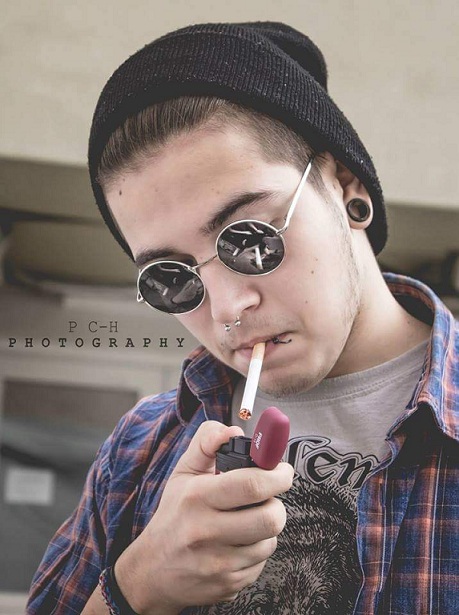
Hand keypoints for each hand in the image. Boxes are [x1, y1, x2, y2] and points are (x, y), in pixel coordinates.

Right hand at [115, 420, 293, 613]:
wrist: (152, 570)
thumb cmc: (173, 514)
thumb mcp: (183, 472)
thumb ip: (207, 442)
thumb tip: (234, 430)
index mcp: (197, 497)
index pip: (251, 484)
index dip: (277, 475)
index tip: (283, 471)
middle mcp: (206, 531)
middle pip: (269, 518)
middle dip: (277, 504)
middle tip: (268, 498)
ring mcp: (217, 563)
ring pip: (269, 542)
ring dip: (266, 529)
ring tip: (247, 521)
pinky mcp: (227, 585)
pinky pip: (260, 564)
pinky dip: (256, 551)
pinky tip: (238, 544)